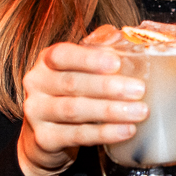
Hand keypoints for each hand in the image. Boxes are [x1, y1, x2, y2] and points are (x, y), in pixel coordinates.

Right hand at [17, 30, 146, 175]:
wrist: (45, 135)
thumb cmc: (69, 92)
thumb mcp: (79, 67)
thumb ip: (97, 48)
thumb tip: (119, 35)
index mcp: (45, 61)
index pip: (62, 55)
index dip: (89, 58)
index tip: (116, 62)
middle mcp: (36, 84)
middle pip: (72, 83)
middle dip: (108, 87)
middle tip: (139, 89)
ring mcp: (36, 113)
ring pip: (75, 111)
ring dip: (110, 111)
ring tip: (140, 111)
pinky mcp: (44, 139)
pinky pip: (77, 135)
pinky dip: (104, 133)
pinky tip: (127, 130)